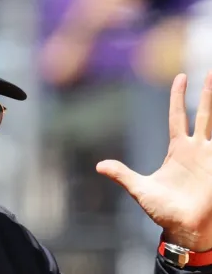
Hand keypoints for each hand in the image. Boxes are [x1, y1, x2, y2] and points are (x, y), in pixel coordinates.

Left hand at [97, 72, 211, 251]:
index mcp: (177, 150)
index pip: (178, 116)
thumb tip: (99, 166)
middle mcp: (196, 149)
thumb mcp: (140, 189)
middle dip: (207, 93)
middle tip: (210, 71)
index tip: (181, 77)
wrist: (184, 228)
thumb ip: (122, 175)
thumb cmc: (162, 210)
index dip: (179, 97)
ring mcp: (211, 158)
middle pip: (204, 114)